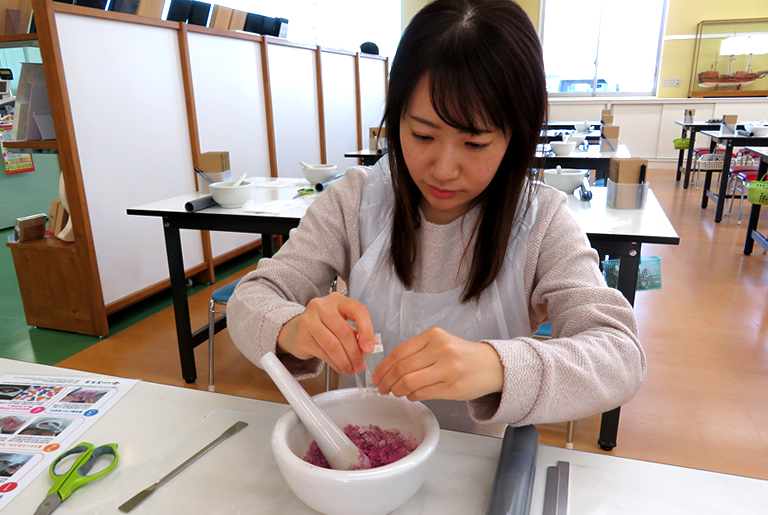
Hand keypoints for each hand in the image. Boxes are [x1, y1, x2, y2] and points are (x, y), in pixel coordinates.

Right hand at [276, 292, 375, 375]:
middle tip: (360, 365)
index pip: (358, 310)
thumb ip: (357, 332)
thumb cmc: (323, 325)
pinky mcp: (302, 335)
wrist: (296, 330)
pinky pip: (322, 353)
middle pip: (344, 331)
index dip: (367, 330)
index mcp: (338, 300)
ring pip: (332, 344)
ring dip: (344, 360)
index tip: (369, 348)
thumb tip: (374, 345)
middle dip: (354, 352)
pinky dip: (334, 363)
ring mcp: (309, 320)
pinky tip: (340, 367)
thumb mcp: (342, 322)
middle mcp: (322, 306)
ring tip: (350, 369)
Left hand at [372, 328, 502, 401]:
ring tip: (395, 392)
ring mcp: (448, 369)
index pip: (399, 352)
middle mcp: (441, 350)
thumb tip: (389, 368)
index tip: (377, 376)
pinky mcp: (453, 388)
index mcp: (434, 336)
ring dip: (397, 390)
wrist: (492, 366)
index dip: (383, 367)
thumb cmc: (463, 355)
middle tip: (381, 388)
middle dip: (386, 381)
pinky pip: (423, 394)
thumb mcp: (440, 343)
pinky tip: (411, 395)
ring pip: (409, 383)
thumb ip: (417, 351)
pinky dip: (412, 396)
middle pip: (401, 369)